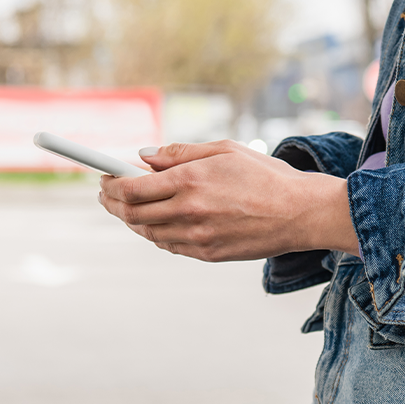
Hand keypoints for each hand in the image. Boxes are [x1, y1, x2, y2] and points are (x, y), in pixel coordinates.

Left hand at [98, 140, 358, 260]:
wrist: (301, 213)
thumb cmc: (266, 176)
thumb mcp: (224, 150)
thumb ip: (180, 154)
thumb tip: (144, 158)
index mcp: (191, 180)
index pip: (132, 188)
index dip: (111, 184)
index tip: (103, 178)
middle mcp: (189, 211)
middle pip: (132, 214)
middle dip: (113, 204)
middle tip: (107, 194)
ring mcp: (198, 236)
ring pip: (148, 232)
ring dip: (131, 220)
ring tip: (129, 207)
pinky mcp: (208, 253)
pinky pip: (170, 245)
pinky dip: (156, 233)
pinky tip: (156, 222)